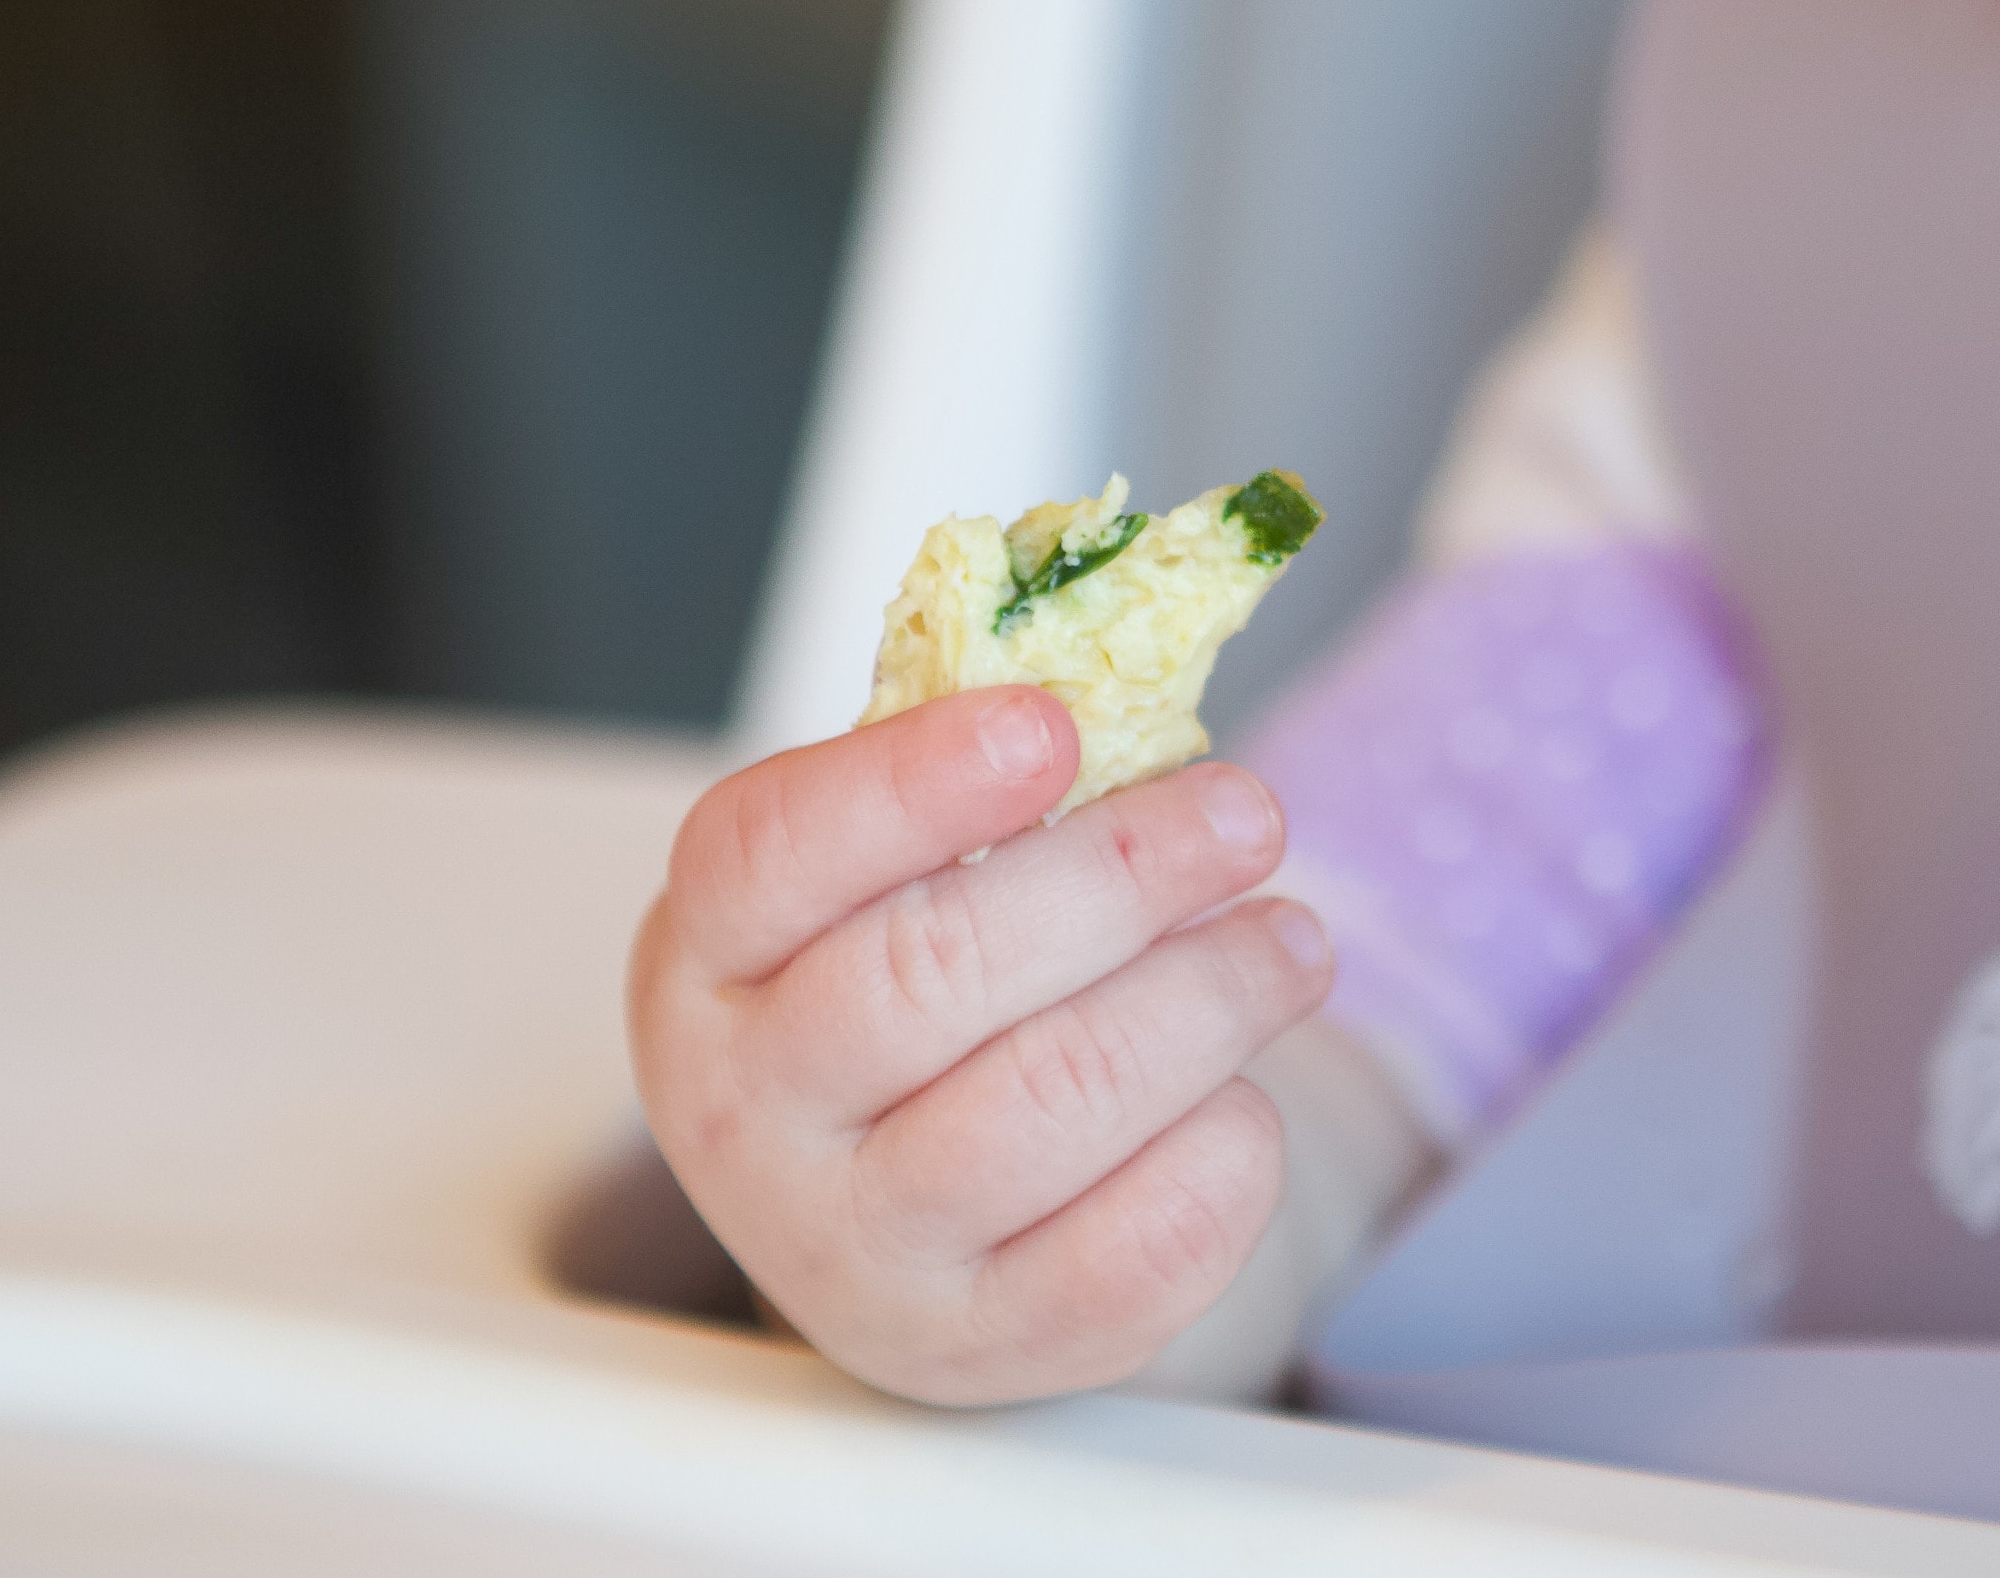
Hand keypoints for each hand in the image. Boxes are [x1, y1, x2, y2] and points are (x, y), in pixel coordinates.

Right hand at [629, 686, 1331, 1405]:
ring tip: (1292, 942)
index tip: (1052, 726)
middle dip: (1122, 876)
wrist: (920, 1225)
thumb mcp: (885, 885)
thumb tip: (1124, 654)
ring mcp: (856, 1250)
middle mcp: (749, 1118)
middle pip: (932, 973)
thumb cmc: (914, 1005)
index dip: (913, 782)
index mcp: (707, 964)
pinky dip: (1226, 1148)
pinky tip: (1247, 1091)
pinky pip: (1138, 1245)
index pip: (769, 855)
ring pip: (1052, 1101)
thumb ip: (965, 782)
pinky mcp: (985, 1345)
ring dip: (1207, 999)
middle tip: (1247, 816)